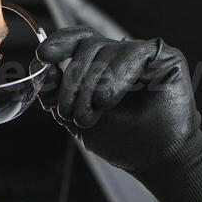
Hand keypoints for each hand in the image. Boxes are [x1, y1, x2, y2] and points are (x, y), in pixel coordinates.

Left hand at [35, 26, 201, 201]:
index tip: (43, 56)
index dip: (60, 43)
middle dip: (73, 79)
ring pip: (105, 49)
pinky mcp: (164, 57)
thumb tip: (38, 68)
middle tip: (72, 112)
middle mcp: (121, 57)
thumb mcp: (79, 121)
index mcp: (101, 68)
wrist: (157, 160)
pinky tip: (109, 99)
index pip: (78, 41)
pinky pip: (131, 53)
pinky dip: (115, 77)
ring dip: (93, 84)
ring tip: (95, 112)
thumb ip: (58, 96)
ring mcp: (142, 55)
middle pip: (87, 46)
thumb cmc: (123, 142)